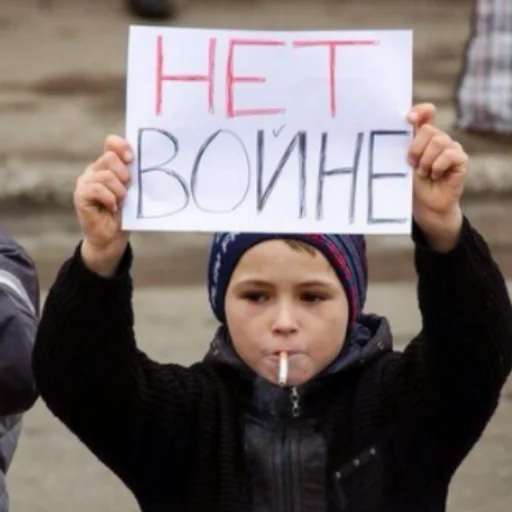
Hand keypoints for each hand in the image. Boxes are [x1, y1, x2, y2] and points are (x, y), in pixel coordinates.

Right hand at [74, 135, 132, 275]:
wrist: (112, 238)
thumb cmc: (126, 214)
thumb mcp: (134, 192)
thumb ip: (136, 177)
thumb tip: (147, 164)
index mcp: (109, 165)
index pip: (111, 143)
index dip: (121, 145)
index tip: (132, 158)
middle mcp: (95, 170)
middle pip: (109, 158)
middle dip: (124, 174)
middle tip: (128, 189)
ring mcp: (85, 182)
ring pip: (105, 175)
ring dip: (118, 190)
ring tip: (121, 202)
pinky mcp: (80, 195)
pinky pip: (96, 189)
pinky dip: (109, 198)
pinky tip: (113, 208)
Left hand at [407, 103, 467, 251]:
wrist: (425, 205)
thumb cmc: (412, 183)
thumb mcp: (404, 161)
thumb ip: (404, 143)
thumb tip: (403, 123)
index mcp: (424, 136)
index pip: (427, 112)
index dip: (420, 111)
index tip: (408, 119)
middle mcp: (439, 138)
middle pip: (428, 130)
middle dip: (415, 149)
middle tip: (412, 164)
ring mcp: (452, 148)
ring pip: (438, 142)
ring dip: (425, 161)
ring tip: (423, 173)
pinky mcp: (461, 159)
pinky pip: (449, 155)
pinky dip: (437, 167)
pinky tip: (435, 176)